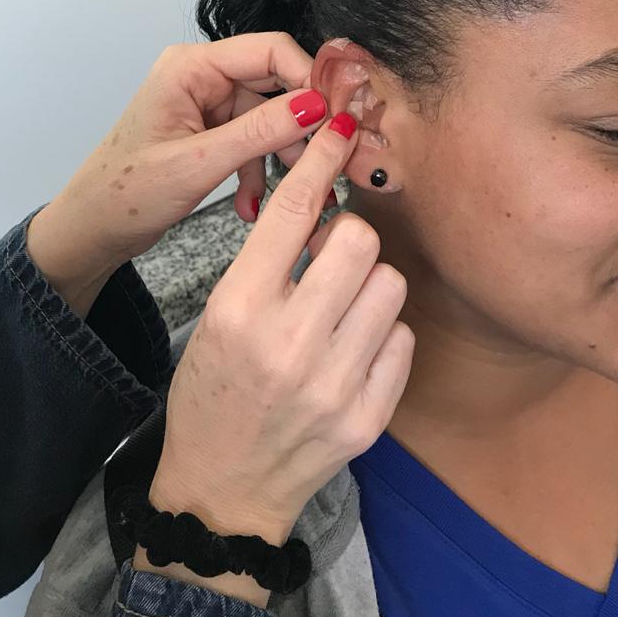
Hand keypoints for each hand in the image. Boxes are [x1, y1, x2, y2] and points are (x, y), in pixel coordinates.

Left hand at [27, 33, 327, 314]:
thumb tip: (316, 106)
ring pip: (269, 116)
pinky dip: (258, 171)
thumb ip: (260, 132)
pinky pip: (252, 140)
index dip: (308, 77)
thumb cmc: (125, 194)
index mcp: (191, 67)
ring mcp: (206, 103)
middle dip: (299, 124)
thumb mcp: (199, 164)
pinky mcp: (210, 130)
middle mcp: (201, 76)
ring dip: (279, 156)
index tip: (335, 115)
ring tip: (286, 194)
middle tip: (324, 159)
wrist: (92, 228)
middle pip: (275, 81)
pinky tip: (251, 206)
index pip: (270, 50)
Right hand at [136, 113, 414, 605]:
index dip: (322, 160)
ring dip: (370, 286)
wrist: (221, 491)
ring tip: (342, 310)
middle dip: (349, 237)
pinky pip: (403, 339)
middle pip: (358, 240)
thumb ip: (269, 263)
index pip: (292, 212)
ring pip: (390, 285)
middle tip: (331, 258)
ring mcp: (332, 384)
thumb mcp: (219, 316)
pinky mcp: (366, 418)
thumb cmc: (213, 391)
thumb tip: (326, 211)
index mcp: (239, 309)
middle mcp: (287, 343)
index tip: (343, 125)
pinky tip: (354, 350)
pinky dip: (384, 334)